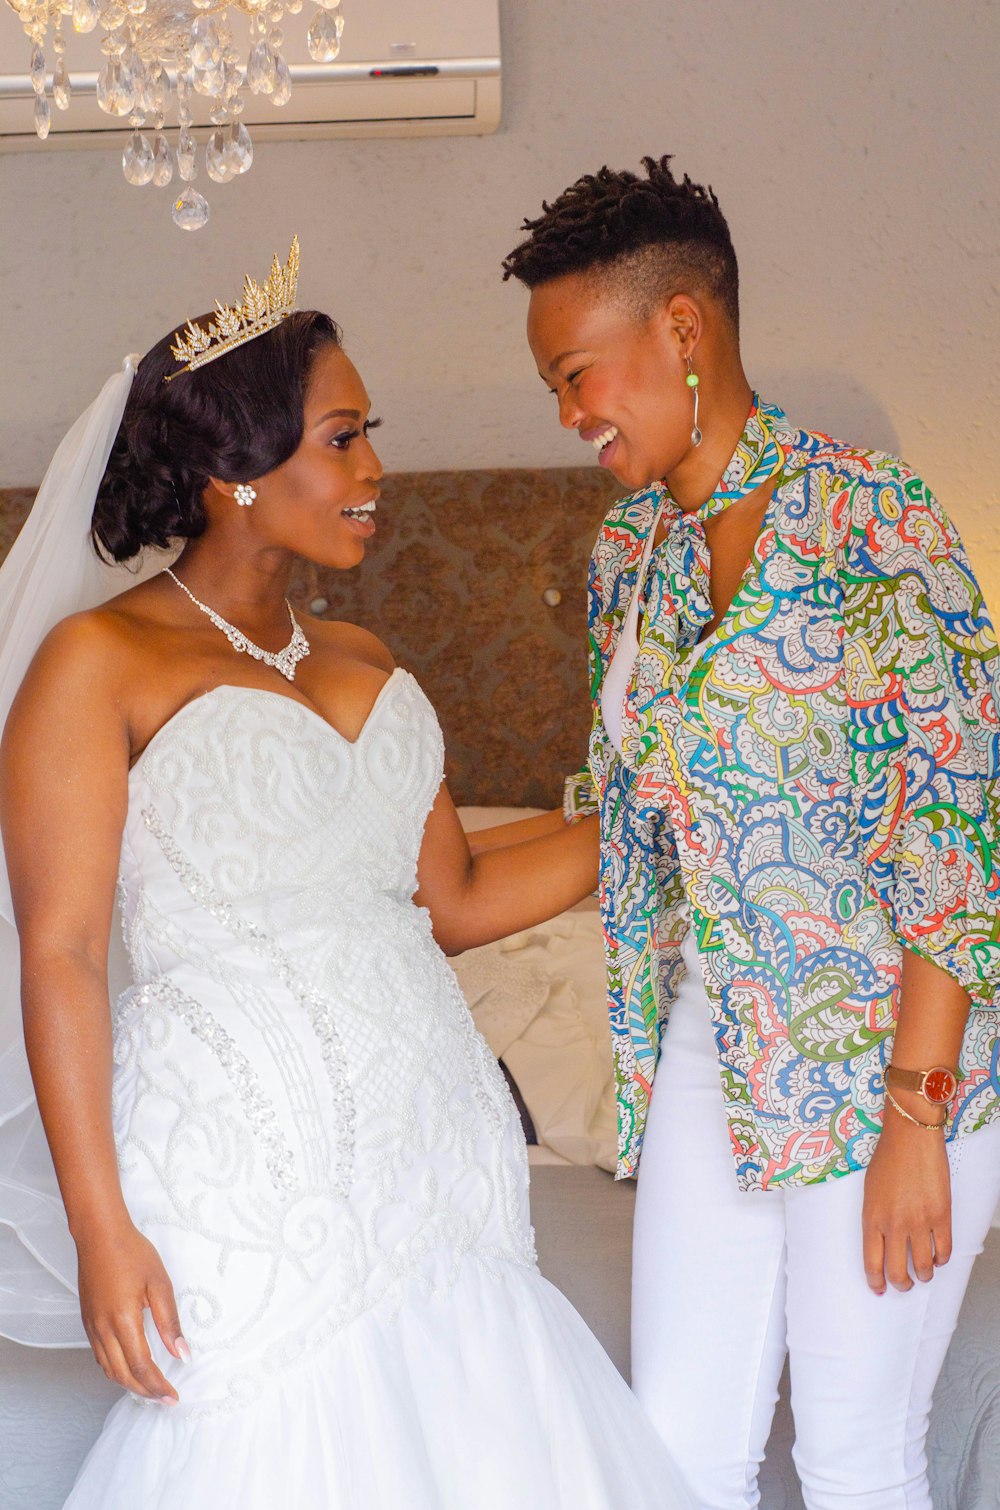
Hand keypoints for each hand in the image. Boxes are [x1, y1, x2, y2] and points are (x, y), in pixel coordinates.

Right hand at [76, 1217, 187, 1402]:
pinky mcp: (87, 1322)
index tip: (173, 1396)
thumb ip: (169, 1322)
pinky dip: (116, 1370)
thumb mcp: (159, 1284)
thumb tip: (182, 1353)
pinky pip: (100, 1357)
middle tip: (165, 1398)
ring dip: (129, 1384)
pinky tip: (129, 1368)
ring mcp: (91, 1327)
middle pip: (123, 1374)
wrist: (99, 1234)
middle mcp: (103, 1330)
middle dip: (145, 1391)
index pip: (141, 1366)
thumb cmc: (132, 1253)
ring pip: (108, 1369)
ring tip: (151, 1389)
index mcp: (122, 1321)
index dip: (158, 1386)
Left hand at [862, 1100, 951, 1294]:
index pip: (872, 1262)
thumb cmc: (887, 1159)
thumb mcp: (869, 1192)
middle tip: (905, 1284)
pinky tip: (938, 1257)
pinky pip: (944, 1250)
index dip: (876, 1281)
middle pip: (898, 1272)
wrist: (910, 1137)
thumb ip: (875, 1219)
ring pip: (924, 1266)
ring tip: (923, 1274)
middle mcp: (894, 1225)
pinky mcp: (941, 1216)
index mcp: (871, 1218)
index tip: (879, 1289)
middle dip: (901, 1284)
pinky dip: (941, 1259)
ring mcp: (919, 1222)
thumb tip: (882, 1243)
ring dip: (924, 1275)